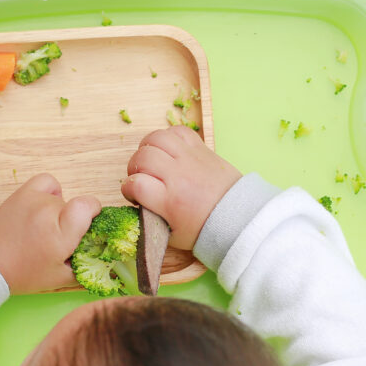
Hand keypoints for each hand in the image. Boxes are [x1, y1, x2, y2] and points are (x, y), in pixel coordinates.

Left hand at [0, 173, 100, 293]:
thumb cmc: (23, 273)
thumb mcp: (59, 279)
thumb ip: (86, 268)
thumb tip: (105, 258)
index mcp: (61, 234)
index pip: (89, 205)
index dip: (93, 213)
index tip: (86, 227)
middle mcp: (49, 211)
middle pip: (74, 206)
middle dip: (72, 221)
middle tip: (57, 239)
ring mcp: (34, 199)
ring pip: (61, 198)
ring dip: (58, 211)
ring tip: (43, 228)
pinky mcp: (22, 193)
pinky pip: (47, 182)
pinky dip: (50, 192)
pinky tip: (43, 207)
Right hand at [121, 126, 241, 249]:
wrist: (237, 217)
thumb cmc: (204, 228)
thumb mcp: (172, 235)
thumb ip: (151, 220)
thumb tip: (136, 206)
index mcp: (170, 201)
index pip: (136, 184)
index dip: (128, 189)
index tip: (134, 195)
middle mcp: (179, 176)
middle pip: (143, 157)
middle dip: (134, 168)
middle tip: (141, 178)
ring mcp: (190, 159)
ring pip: (156, 138)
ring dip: (147, 148)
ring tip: (151, 160)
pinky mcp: (201, 149)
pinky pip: (178, 131)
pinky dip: (167, 137)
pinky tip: (167, 151)